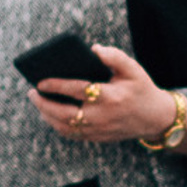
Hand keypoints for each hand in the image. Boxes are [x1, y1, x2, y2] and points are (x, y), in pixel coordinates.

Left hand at [31, 40, 179, 144]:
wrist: (155, 118)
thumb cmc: (140, 89)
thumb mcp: (133, 69)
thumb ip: (114, 56)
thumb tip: (93, 49)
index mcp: (111, 97)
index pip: (77, 90)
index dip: (56, 86)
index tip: (40, 82)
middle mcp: (102, 116)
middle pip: (65, 114)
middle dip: (44, 104)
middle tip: (32, 92)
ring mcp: (99, 130)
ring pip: (65, 127)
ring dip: (47, 115)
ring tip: (37, 101)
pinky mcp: (97, 138)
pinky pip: (71, 134)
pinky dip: (57, 125)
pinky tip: (49, 113)